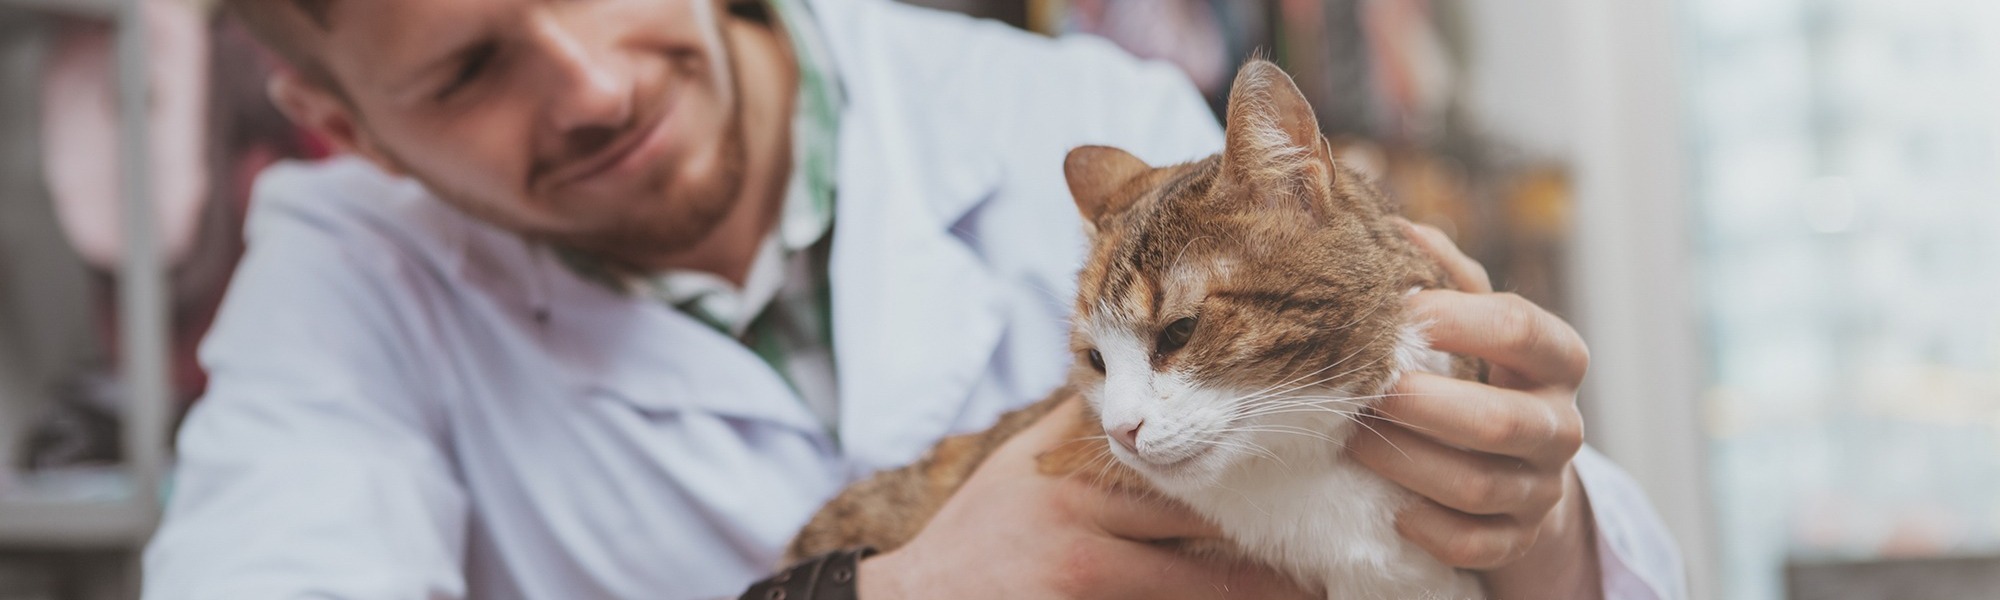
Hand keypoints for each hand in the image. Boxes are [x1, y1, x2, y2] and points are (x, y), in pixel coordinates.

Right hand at [858, 400, 1313, 599]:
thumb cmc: (977, 534)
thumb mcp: (1023, 468)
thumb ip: (1083, 427)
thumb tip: (1145, 383)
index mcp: (1078, 484)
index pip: (1182, 480)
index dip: (1250, 484)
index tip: (1308, 481)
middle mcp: (1085, 536)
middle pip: (1202, 545)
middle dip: (1270, 562)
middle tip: (1329, 567)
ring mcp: (1082, 587)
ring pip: (1193, 594)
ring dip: (1254, 599)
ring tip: (1309, 598)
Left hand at [1344, 221, 1602, 598]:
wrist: (1516, 465)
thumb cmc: (1479, 373)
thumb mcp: (1474, 321)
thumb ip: (1448, 277)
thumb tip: (1401, 229)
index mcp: (1557, 359)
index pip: (1523, 330)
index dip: (1458, 320)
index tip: (1399, 315)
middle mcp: (1561, 425)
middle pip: (1502, 421)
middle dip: (1425, 407)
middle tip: (1369, 392)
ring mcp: (1542, 489)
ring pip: (1477, 486)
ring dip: (1407, 464)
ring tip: (1352, 442)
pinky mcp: (1518, 538)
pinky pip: (1474, 544)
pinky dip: (1427, 527)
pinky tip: (1389, 506)